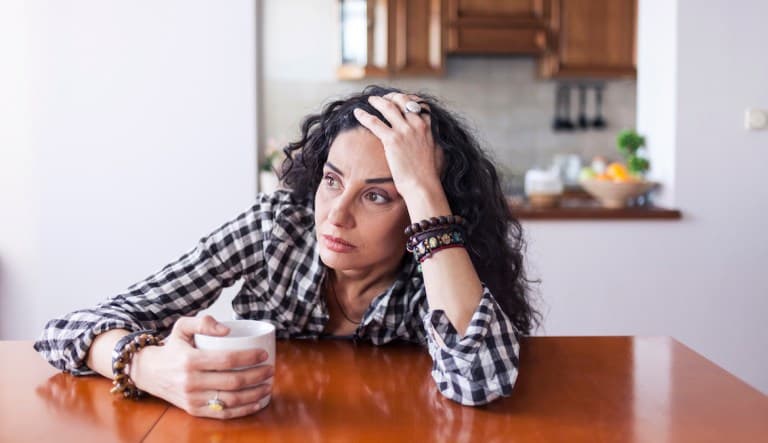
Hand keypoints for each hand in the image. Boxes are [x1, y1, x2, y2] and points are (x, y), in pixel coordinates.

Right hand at [130, 315, 273, 418]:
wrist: (148, 371)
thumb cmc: (171, 347)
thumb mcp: (181, 326)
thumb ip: (203, 322)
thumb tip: (227, 330)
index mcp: (190, 360)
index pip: (227, 360)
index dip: (249, 358)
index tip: (264, 354)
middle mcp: (191, 382)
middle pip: (233, 381)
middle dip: (257, 376)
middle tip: (270, 370)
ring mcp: (193, 399)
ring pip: (231, 400)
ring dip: (254, 394)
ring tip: (267, 385)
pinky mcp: (194, 410)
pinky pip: (223, 413)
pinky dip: (243, 410)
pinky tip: (257, 402)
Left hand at [353, 92, 442, 201]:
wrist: (422, 185)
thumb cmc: (427, 174)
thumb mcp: (436, 152)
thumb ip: (431, 141)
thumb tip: (428, 140)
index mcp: (427, 127)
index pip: (420, 104)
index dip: (409, 98)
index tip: (400, 99)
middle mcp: (417, 125)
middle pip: (403, 100)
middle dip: (392, 96)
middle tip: (383, 98)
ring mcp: (404, 131)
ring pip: (388, 107)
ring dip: (377, 101)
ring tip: (370, 100)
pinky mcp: (392, 140)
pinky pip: (375, 122)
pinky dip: (364, 116)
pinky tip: (357, 113)